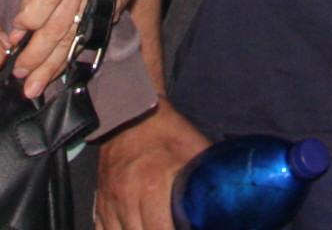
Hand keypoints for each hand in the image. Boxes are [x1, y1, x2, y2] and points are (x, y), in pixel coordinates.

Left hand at [12, 0, 143, 99]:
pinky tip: (56, 76)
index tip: (15, 37)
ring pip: (73, 39)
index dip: (31, 17)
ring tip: (33, 86)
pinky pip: (86, 41)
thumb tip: (18, 32)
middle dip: (37, 54)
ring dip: (51, 66)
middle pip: (59, 23)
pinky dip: (69, 61)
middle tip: (19, 74)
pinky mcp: (111, 13)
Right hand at [95, 102, 208, 229]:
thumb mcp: (194, 150)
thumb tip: (231, 194)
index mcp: (152, 186)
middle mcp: (127, 197)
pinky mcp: (100, 201)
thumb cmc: (167, 132)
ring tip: (155, 227)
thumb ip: (209, 177)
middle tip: (173, 227)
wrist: (131, 112)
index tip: (185, 227)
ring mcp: (110, 201)